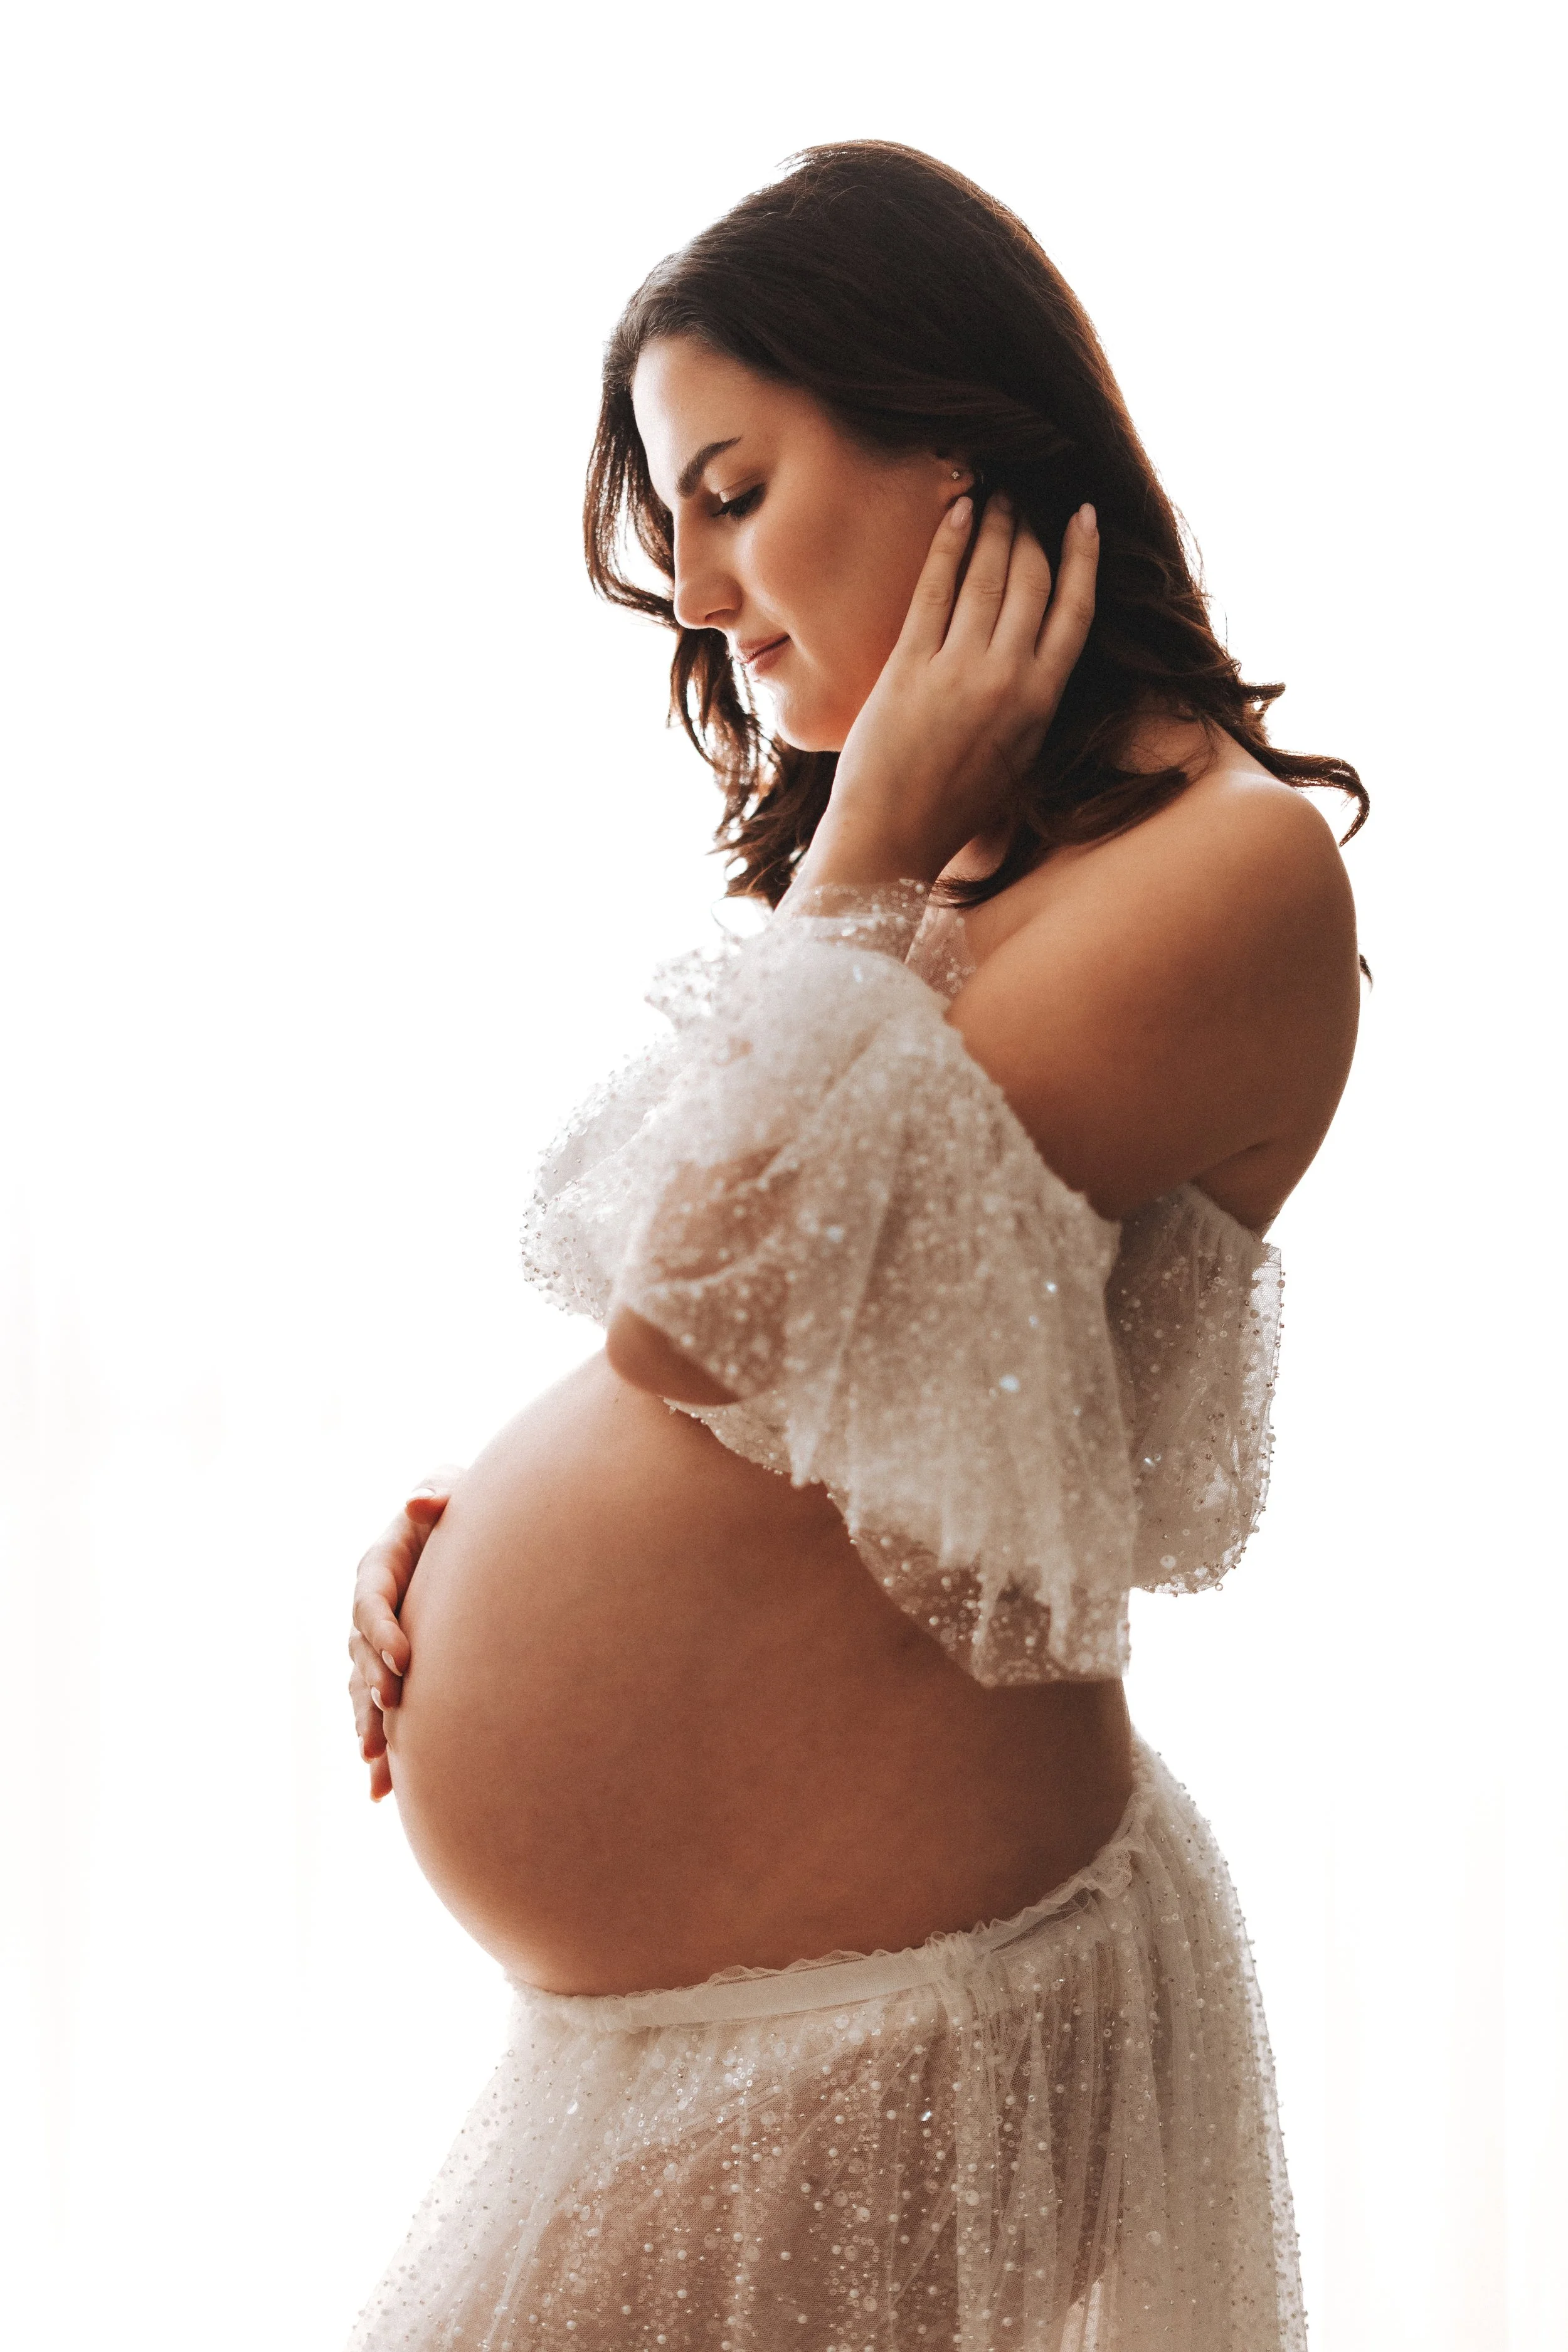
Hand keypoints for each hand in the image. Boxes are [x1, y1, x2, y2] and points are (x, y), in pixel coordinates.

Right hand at [347, 1466, 462, 1801]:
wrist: (476, 1535)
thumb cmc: (465, 1505)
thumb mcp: (454, 1487)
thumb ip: (439, 1491)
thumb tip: (421, 1503)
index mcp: (381, 1564)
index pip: (370, 1599)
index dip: (381, 1630)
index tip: (403, 1660)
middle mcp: (372, 1608)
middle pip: (361, 1650)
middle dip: (373, 1682)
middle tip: (391, 1707)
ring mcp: (379, 1644)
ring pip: (363, 1690)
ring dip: (369, 1725)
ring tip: (376, 1763)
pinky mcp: (394, 1672)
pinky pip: (379, 1712)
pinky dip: (381, 1749)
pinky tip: (383, 1792)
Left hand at [797, 495, 1099, 889]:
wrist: (891, 838)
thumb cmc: (951, 807)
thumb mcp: (1014, 758)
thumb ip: (1028, 703)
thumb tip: (1034, 653)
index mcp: (1040, 703)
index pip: (1076, 611)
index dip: (1083, 557)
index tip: (1084, 516)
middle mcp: (1007, 679)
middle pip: (1031, 582)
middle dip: (1030, 529)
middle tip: (1024, 493)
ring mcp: (958, 670)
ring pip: (987, 576)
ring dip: (994, 525)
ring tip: (994, 491)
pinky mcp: (910, 667)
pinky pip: (935, 588)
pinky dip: (948, 543)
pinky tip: (956, 510)